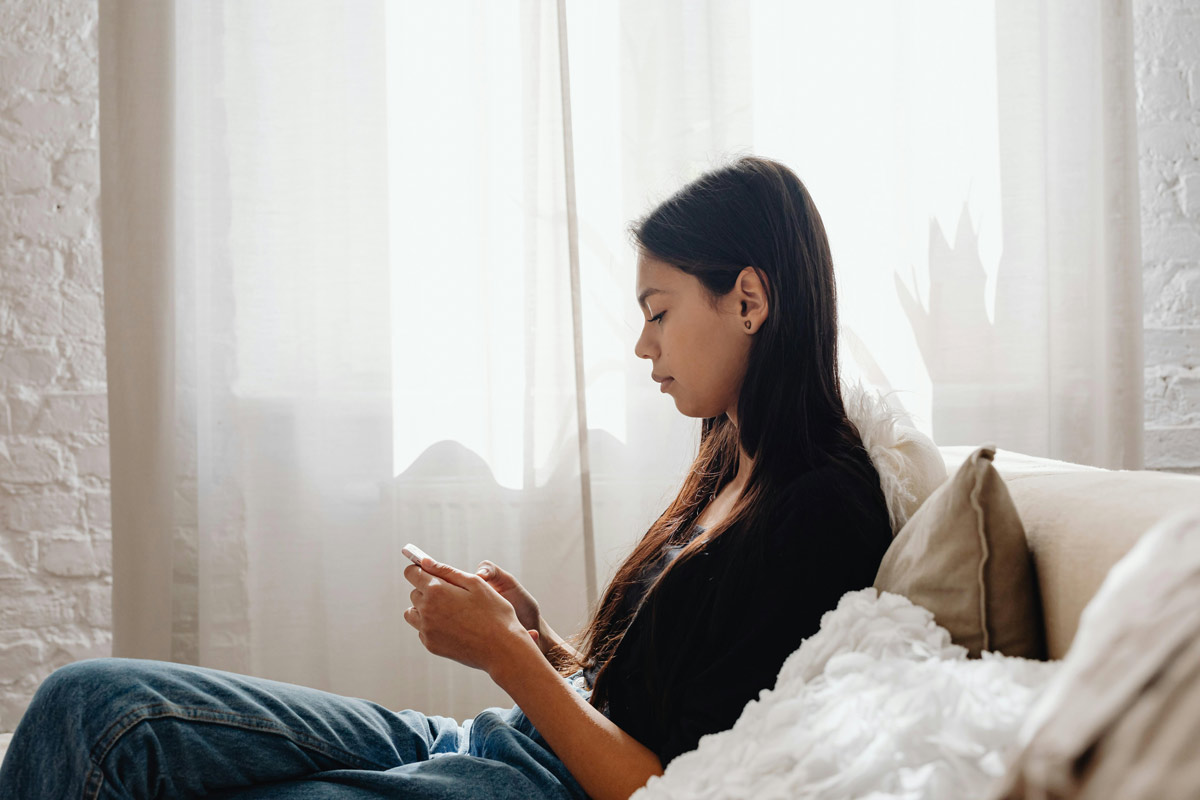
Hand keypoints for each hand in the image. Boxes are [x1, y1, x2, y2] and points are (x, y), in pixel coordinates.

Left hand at [402, 556, 536, 672]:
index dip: (420, 569)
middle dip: (427, 590)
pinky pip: (422, 630)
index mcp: (436, 590)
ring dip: (425, 609)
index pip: (411, 573)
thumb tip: (425, 561)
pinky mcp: (431, 645)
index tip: (428, 571)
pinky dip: (432, 626)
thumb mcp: (475, 583)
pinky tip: (454, 627)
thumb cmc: (494, 612)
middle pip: (414, 593)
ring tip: (449, 611)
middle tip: (453, 595)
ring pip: (413, 613)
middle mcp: (426, 610)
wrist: (502, 649)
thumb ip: (446, 570)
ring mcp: (427, 630)